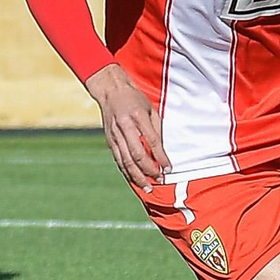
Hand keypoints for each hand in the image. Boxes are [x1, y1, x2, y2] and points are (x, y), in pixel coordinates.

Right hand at [85, 63, 166, 191]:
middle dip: (149, 170)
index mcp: (138, 116)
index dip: (161, 157)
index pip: (152, 141)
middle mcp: (125, 126)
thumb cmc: (134, 99)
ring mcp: (115, 135)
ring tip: (147, 187)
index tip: (169, 168)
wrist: (111, 91)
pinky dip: (127, 171)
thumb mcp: (150, 109)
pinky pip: (118, 160)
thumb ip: (156, 129)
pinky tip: (134, 179)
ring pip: (126, 160)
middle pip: (137, 154)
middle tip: (160, 180)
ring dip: (137, 176)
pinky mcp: (110, 140)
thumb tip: (162, 151)